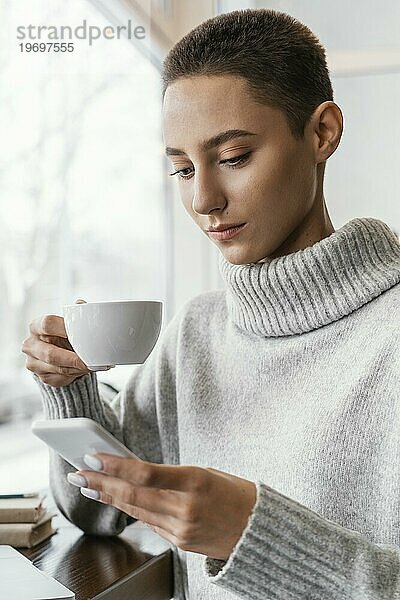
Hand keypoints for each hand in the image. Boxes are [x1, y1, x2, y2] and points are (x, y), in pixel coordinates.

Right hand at [21, 299, 89, 386]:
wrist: (62, 354)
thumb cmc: (67, 335)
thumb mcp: (71, 322)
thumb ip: (76, 312)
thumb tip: (82, 305)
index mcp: (36, 326)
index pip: (47, 324)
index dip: (63, 328)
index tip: (79, 334)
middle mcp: (30, 345)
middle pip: (50, 353)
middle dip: (72, 359)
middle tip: (89, 361)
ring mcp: (34, 363)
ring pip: (58, 369)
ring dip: (77, 368)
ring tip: (93, 365)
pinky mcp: (42, 377)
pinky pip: (61, 378)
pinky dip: (76, 375)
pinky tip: (86, 370)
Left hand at [68, 455, 256, 560]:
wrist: (258, 529)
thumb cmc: (235, 493)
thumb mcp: (206, 473)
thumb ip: (171, 475)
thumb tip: (136, 472)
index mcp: (196, 482)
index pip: (146, 474)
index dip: (116, 467)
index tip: (95, 457)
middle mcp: (186, 508)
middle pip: (133, 495)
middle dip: (101, 483)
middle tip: (79, 472)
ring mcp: (181, 529)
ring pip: (135, 510)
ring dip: (109, 497)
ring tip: (88, 485)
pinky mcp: (179, 543)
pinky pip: (149, 523)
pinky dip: (130, 509)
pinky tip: (114, 500)